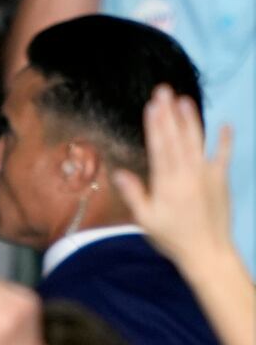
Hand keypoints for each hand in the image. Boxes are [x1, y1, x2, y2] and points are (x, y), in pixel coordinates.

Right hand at [114, 85, 236, 270]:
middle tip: (164, 91)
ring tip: (185, 99)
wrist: (209, 254)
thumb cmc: (173, 238)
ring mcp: (207, 175)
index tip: (152, 105)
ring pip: (197, 142)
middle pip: (177, 138)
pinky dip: (225, 140)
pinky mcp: (221, 181)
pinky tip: (226, 124)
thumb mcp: (145, 220)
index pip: (160, 147)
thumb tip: (119, 172)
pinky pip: (224, 157)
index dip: (156, 125)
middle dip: (170, 113)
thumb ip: (134, 195)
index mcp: (168, 183)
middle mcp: (188, 174)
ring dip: (191, 120)